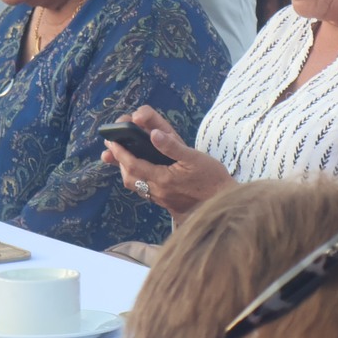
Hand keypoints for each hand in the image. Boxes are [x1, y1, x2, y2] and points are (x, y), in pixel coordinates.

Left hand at [100, 105, 234, 218]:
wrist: (225, 202)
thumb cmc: (213, 178)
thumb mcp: (194, 157)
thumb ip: (172, 145)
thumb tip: (153, 133)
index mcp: (163, 179)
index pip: (133, 165)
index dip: (120, 152)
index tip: (112, 141)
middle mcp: (159, 192)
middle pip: (130, 178)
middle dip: (119, 162)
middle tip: (114, 147)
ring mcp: (163, 200)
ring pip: (136, 187)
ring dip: (127, 172)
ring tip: (124, 158)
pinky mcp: (167, 204)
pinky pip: (146, 192)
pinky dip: (138, 179)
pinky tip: (143, 171)